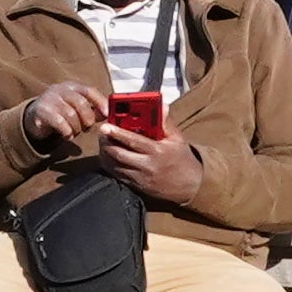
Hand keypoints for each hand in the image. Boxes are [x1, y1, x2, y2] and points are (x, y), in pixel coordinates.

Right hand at [24, 81, 106, 163]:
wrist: (35, 117)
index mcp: (71, 87)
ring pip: (71, 115)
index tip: (106, 114)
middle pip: (81, 104)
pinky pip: (59, 123)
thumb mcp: (76, 108)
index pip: (89, 91)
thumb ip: (92, 110)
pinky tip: (67, 135)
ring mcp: (49, 99)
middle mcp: (60, 90)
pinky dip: (67, 132)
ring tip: (75, 132)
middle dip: (88, 119)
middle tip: (87, 128)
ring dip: (77, 128)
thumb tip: (107, 114)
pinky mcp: (41, 111)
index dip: (100, 102)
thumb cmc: (60, 112)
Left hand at [92, 114, 209, 207]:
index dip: (117, 133)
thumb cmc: (182, 158)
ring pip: (115, 165)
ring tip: (103, 142)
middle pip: (119, 154)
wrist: (190, 185)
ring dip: (105, 153)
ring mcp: (141, 177)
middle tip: (101, 132)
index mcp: (158, 151)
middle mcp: (147, 165)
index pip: (133, 141)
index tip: (106, 125)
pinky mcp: (137, 186)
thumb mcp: (177, 139)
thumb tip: (161, 105)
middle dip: (106, 142)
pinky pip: (117, 175)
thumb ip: (165, 122)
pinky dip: (110, 164)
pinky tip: (107, 155)